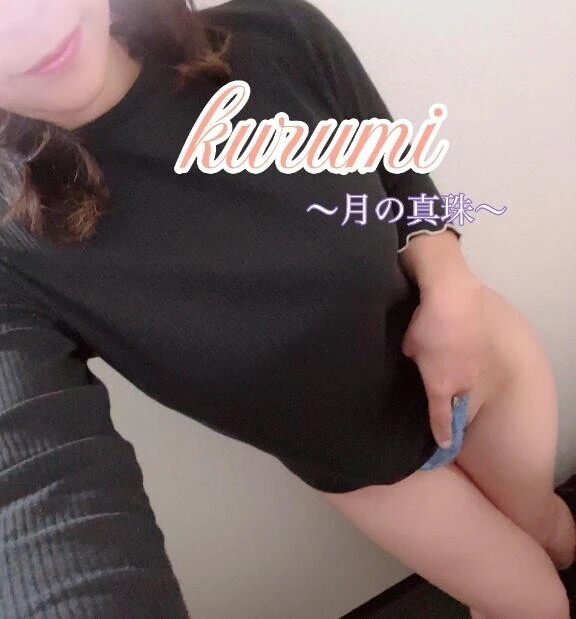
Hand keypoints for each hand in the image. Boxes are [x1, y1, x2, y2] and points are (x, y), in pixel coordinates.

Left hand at [399, 232, 490, 448]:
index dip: (442, 433)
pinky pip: (472, 359)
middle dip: (446, 391)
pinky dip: (465, 354)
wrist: (454, 300)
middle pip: (454, 396)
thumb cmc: (425, 326)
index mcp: (440, 387)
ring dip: (456, 369)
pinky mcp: (484, 349)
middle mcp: (462, 383)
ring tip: (445, 351)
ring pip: (465, 377)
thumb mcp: (409, 347)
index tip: (445, 444)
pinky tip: (456, 339)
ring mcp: (477, 367)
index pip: (441, 418)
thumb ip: (414, 359)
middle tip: (435, 376)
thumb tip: (417, 357)